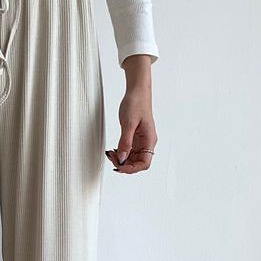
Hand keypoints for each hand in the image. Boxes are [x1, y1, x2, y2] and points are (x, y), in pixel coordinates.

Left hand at [104, 55, 157, 173]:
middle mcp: (147, 142)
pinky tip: (114, 150)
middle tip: (111, 158)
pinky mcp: (136, 137)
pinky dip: (121, 153)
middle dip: (124, 164)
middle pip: (138, 163)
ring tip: (111, 154)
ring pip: (133, 158)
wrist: (137, 91)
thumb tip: (122, 158)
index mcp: (149, 140)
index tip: (119, 166)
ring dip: (122, 159)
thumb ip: (125, 143)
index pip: (144, 163)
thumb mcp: (128, 124)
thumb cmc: (136, 103)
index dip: (132, 168)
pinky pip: (130, 151)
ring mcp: (142, 140)